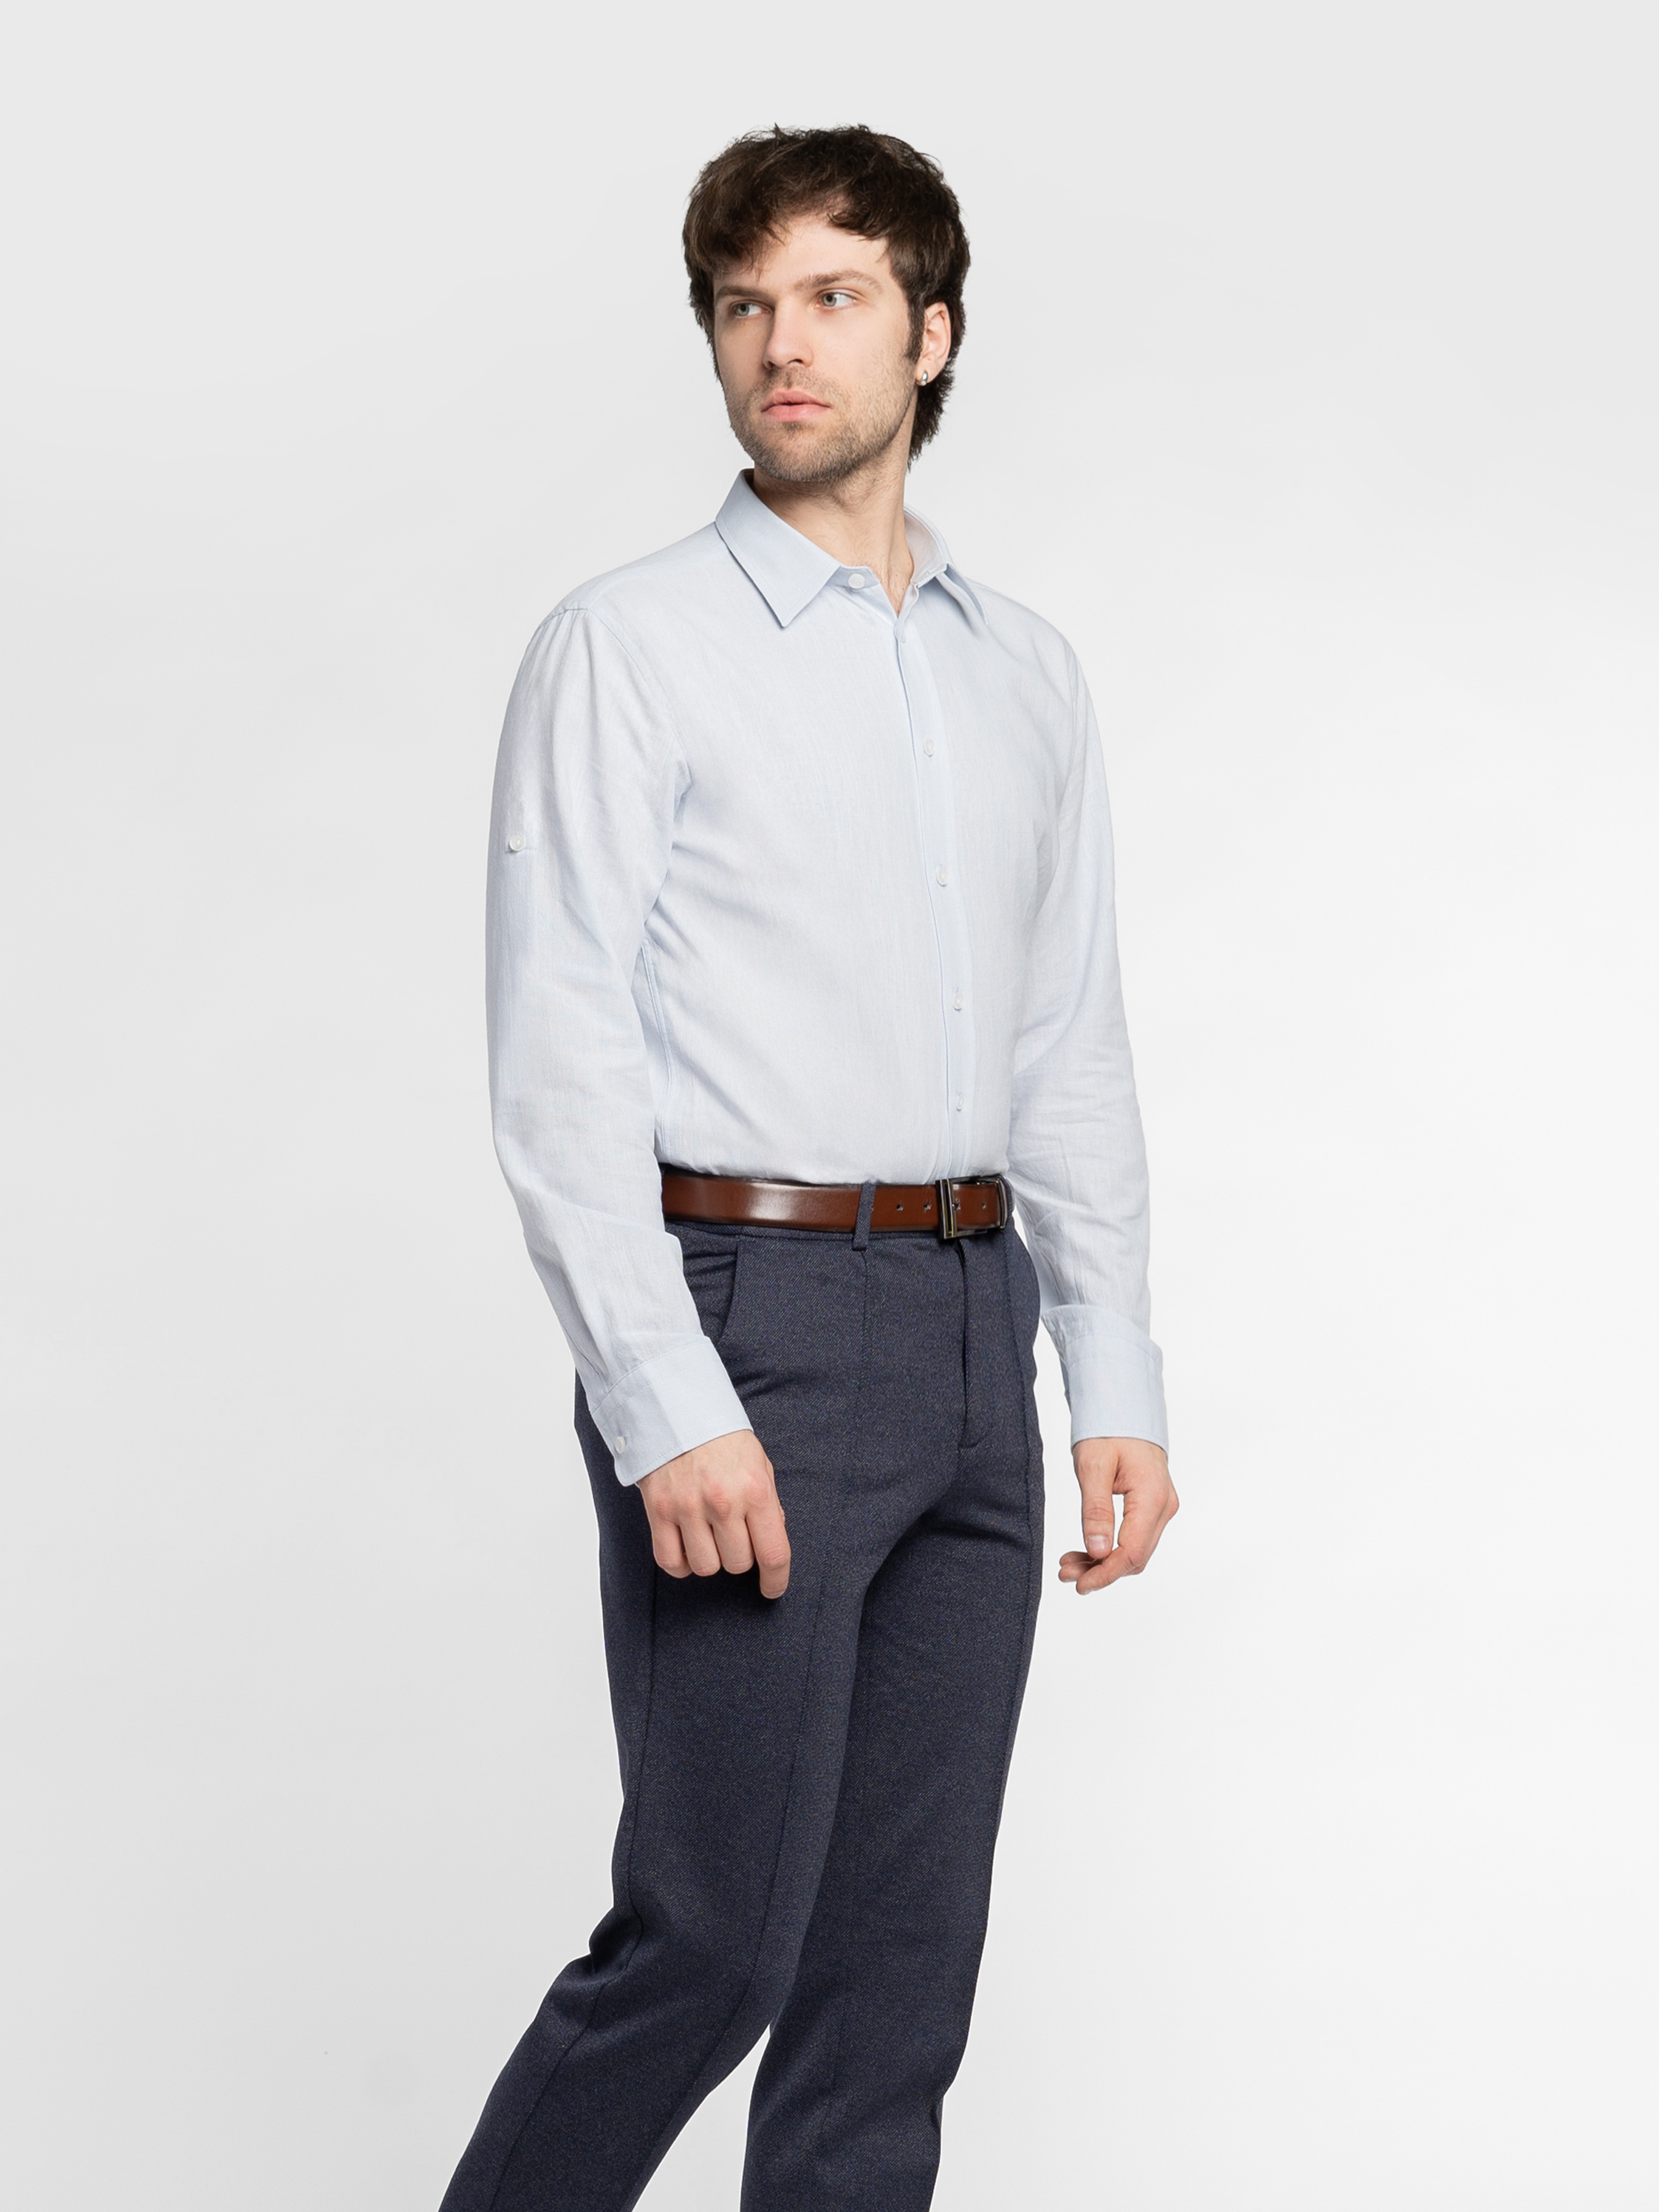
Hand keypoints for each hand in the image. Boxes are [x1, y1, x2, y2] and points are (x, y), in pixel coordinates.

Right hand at [638, 1429, 790, 1599]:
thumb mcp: (759, 1464)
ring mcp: (688, 1507)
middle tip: (734, 1536)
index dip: (776, 1580)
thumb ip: (768, 1504)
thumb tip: (770, 1542)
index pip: (773, 1553)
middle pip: (738, 1564)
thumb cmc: (723, 1440)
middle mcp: (723, 1502)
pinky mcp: (659, 1511)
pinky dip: (681, 1564)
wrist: (677, 1411)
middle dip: (740, 1557)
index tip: (772, 1588)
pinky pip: (671, 1561)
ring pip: (706, 1567)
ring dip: (711, 1558)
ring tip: (709, 1536)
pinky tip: (687, 1548)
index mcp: (755, 1490)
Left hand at [1059, 1437, 1177, 1595]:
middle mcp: (1164, 1506)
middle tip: (1065, 1572)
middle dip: (1101, 1571)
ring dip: (1103, 1563)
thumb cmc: (1108, 1431)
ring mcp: (1161, 1508)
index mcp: (1152, 1497)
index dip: (1106, 1574)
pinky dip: (1110, 1549)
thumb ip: (1096, 1510)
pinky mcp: (1153, 1507)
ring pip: (1135, 1551)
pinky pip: (1134, 1538)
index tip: (1079, 1584)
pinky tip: (1085, 1551)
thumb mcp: (1093, 1466)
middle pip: (1135, 1557)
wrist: (1124, 1409)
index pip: (1133, 1552)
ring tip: (1069, 1564)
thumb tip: (1098, 1551)